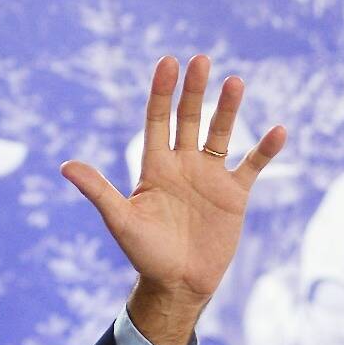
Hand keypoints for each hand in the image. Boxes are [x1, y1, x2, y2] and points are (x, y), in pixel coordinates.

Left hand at [62, 55, 286, 344]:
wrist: (177, 284)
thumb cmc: (144, 254)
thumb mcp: (120, 220)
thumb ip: (98, 190)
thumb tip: (65, 165)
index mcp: (155, 167)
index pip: (157, 121)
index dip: (162, 93)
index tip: (168, 63)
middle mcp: (182, 165)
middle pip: (189, 119)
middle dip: (194, 91)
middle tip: (201, 60)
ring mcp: (209, 178)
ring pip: (220, 134)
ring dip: (228, 109)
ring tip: (235, 81)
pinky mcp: (234, 195)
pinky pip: (252, 166)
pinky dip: (265, 150)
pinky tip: (278, 131)